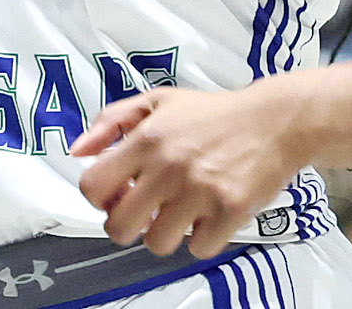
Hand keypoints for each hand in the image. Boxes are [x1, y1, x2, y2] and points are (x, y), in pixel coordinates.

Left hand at [72, 83, 308, 258]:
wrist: (274, 121)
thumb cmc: (212, 113)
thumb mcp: (157, 102)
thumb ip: (111, 121)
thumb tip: (77, 151)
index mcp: (146, 138)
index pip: (93, 186)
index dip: (100, 197)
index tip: (118, 194)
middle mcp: (168, 166)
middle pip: (120, 227)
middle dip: (126, 225)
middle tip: (143, 213)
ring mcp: (200, 191)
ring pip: (157, 243)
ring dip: (164, 234)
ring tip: (178, 213)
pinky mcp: (230, 211)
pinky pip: (198, 249)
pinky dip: (201, 239)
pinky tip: (207, 217)